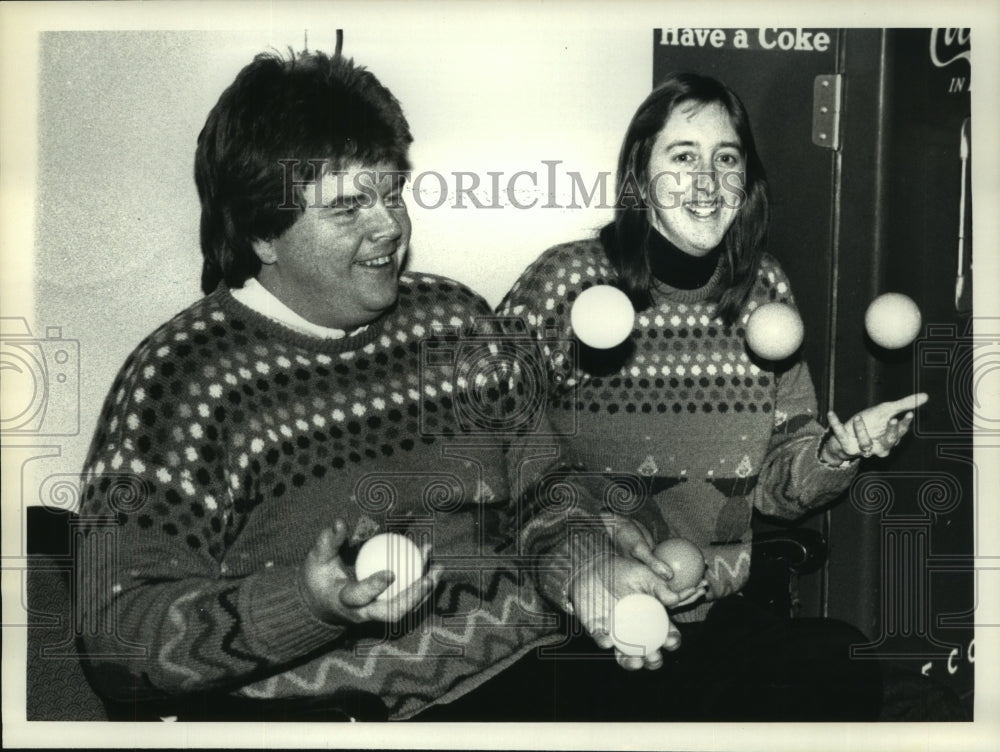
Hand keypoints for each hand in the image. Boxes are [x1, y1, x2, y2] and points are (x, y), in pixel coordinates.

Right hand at [300, 521, 436, 625]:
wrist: (319, 605)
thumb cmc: (318, 578)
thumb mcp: (317, 559)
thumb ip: (328, 541)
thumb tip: (341, 523)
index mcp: (343, 600)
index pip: (360, 596)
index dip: (375, 586)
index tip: (391, 572)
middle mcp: (363, 613)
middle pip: (392, 612)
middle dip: (413, 596)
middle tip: (429, 576)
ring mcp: (377, 614)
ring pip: (406, 608)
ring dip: (425, 590)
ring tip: (439, 569)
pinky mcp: (386, 610)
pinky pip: (409, 601)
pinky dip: (422, 587)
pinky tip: (433, 568)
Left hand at [568, 554, 683, 671]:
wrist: (593, 566)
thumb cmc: (623, 571)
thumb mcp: (644, 575)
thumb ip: (659, 586)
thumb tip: (675, 598)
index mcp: (652, 619)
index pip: (666, 635)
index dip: (672, 641)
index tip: (671, 640)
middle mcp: (635, 631)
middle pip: (649, 653)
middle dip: (654, 660)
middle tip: (654, 657)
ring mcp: (616, 633)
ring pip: (626, 656)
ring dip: (631, 663)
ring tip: (636, 662)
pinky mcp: (597, 629)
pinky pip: (601, 640)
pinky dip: (604, 642)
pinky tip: (607, 641)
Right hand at [601, 514, 708, 606]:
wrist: (618, 526)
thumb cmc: (625, 536)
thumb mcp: (638, 548)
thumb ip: (652, 563)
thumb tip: (670, 576)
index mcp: (641, 588)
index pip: (665, 597)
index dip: (682, 597)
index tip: (695, 589)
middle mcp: (648, 585)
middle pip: (673, 593)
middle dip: (691, 592)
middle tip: (704, 584)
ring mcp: (652, 576)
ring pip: (675, 582)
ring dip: (691, 579)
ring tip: (705, 574)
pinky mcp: (657, 566)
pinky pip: (672, 568)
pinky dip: (684, 565)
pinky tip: (697, 558)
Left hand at [822, 392, 928, 463]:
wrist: (849, 434)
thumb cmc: (871, 422)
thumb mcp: (887, 410)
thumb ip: (905, 404)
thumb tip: (926, 396)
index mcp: (889, 438)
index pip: (900, 432)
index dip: (904, 424)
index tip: (908, 414)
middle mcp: (878, 446)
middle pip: (888, 442)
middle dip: (890, 432)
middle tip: (891, 418)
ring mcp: (862, 448)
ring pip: (865, 444)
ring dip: (861, 430)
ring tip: (858, 417)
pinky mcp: (846, 445)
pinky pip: (841, 435)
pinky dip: (835, 424)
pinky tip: (831, 414)